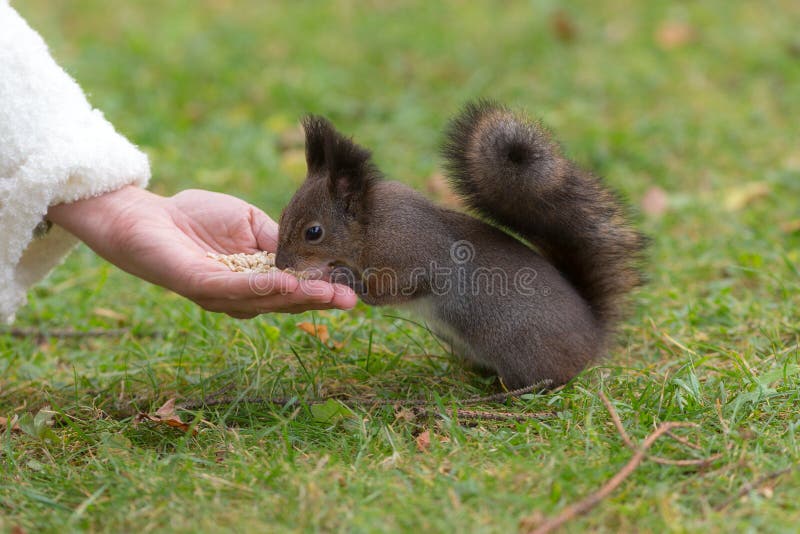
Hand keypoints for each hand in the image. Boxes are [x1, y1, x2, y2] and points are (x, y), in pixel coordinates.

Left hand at [47, 186, 357, 317]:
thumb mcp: (248, 222)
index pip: (294, 288)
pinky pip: (234, 289)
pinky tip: (285, 284)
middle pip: (284, 302)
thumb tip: (309, 253)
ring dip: (297, 298)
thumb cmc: (194, 216)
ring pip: (264, 300)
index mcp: (255, 278)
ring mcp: (219, 293)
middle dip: (318, 300)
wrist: (145, 214)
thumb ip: (276, 239)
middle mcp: (239, 293)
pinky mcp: (197, 284)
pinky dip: (262, 289)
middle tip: (349, 301)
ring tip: (325, 293)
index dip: (322, 290)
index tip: (351, 289)